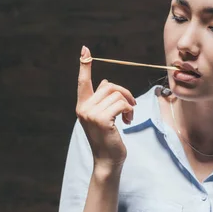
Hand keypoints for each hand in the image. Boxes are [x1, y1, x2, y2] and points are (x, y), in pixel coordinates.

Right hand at [76, 45, 135, 171]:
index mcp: (82, 105)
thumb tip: (104, 82)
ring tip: (128, 117)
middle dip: (124, 94)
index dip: (85, 65)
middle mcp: (83, 108)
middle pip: (109, 86)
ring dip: (129, 104)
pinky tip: (127, 122)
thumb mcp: (103, 117)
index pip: (83, 82)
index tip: (85, 50)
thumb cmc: (108, 139)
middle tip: (130, 108)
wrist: (108, 161)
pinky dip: (129, 111)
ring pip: (117, 95)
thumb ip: (102, 100)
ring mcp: (91, 113)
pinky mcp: (102, 119)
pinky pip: (122, 104)